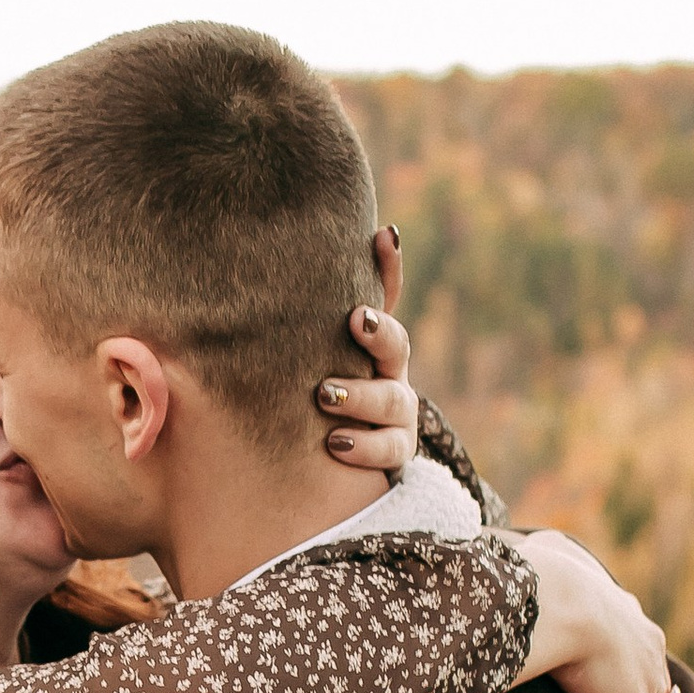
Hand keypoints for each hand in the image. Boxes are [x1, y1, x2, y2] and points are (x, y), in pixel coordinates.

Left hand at [313, 236, 417, 469]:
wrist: (321, 453)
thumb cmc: (309, 389)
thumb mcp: (302, 346)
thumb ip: (295, 306)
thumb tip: (307, 248)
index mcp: (371, 340)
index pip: (387, 294)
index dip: (388, 267)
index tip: (380, 238)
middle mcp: (389, 372)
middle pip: (397, 345)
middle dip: (379, 332)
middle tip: (354, 320)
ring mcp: (396, 415)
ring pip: (394, 401)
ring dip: (362, 395)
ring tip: (325, 394)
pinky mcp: (393, 452)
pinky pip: (389, 450)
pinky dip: (364, 446)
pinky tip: (333, 442)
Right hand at [509, 531, 685, 692]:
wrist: (564, 605)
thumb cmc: (551, 580)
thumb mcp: (552, 556)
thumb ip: (547, 553)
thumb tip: (533, 540)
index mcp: (627, 614)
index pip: (641, 641)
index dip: (643, 655)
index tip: (647, 662)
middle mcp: (646, 647)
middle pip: (660, 675)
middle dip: (664, 692)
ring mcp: (645, 679)